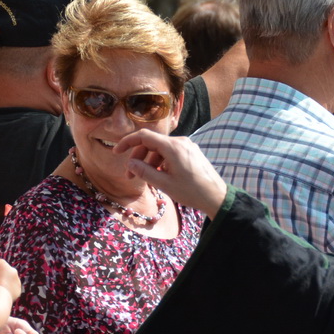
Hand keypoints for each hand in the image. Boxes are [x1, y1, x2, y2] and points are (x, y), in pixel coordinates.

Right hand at [0, 258, 23, 300]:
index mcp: (4, 265)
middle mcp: (12, 270)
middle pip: (6, 270)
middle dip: (2, 273)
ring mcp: (17, 279)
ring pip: (11, 279)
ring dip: (6, 281)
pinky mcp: (19, 288)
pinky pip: (13, 287)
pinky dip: (9, 289)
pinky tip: (3, 292)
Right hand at [113, 128, 227, 216]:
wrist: (217, 197)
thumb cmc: (192, 192)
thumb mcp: (165, 184)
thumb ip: (145, 172)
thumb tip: (130, 164)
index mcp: (173, 147)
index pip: (144, 136)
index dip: (127, 142)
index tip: (116, 152)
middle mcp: (180, 142)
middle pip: (152, 143)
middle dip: (138, 157)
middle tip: (130, 175)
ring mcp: (187, 146)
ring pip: (161, 149)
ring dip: (150, 161)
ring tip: (146, 179)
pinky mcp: (192, 152)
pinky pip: (171, 153)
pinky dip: (161, 162)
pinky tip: (160, 176)